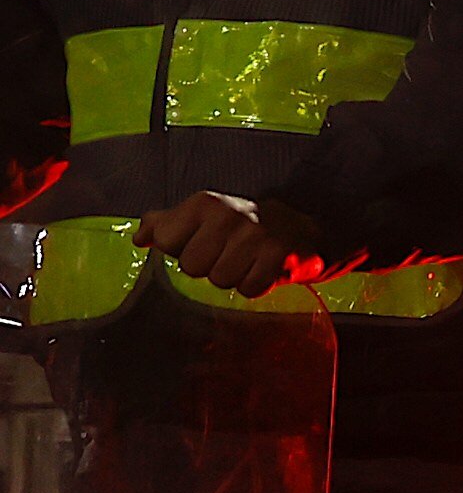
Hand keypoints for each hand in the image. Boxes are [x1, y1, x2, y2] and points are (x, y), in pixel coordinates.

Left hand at [134, 193, 292, 297]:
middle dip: (207, 267)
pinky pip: (249, 288)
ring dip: (231, 277)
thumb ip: (164, 224)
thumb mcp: (199, 215)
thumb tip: (139, 239)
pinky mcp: (276, 252)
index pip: (166, 242)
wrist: (292, 223)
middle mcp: (226, 215)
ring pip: (220, 280)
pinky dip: (254, 285)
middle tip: (224, 255)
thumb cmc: (237, 223)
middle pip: (192, 266)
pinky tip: (259, 269)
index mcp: (202, 204)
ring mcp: (254, 234)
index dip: (180, 250)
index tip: (200, 242)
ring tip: (243, 262)